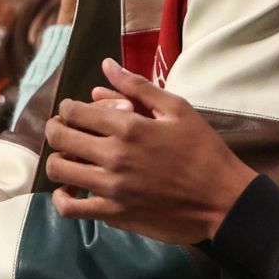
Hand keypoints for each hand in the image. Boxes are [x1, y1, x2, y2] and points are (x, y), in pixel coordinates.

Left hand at [44, 58, 256, 244]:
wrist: (222, 200)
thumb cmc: (203, 151)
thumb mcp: (177, 109)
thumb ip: (137, 86)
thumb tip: (106, 65)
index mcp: (129, 126)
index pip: (74, 111)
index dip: (67, 108)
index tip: (74, 111)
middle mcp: (114, 156)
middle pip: (59, 137)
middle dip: (56, 129)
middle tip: (66, 130)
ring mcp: (111, 187)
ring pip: (58, 170)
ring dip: (57, 160)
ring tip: (70, 157)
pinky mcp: (114, 214)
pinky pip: (70, 208)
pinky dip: (61, 199)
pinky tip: (70, 190)